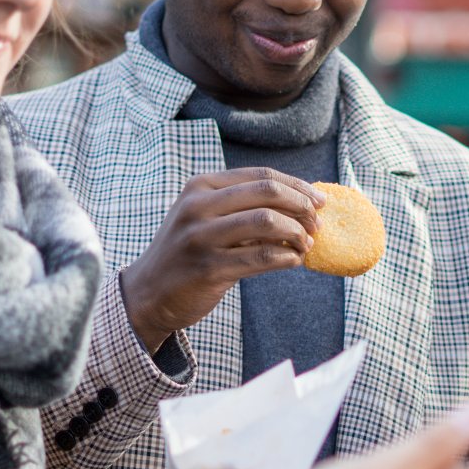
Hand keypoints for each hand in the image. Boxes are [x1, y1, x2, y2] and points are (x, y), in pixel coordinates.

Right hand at [118, 168, 323, 351]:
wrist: (148, 292)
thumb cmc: (188, 252)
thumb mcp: (206, 218)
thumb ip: (243, 207)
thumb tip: (302, 203)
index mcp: (201, 186)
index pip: (262, 176)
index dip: (298, 186)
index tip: (320, 201)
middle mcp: (197, 206)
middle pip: (267, 193)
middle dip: (301, 207)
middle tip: (317, 224)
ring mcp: (200, 236)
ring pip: (267, 222)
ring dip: (296, 234)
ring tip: (306, 245)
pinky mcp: (207, 268)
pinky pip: (260, 258)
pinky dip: (286, 258)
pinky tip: (294, 262)